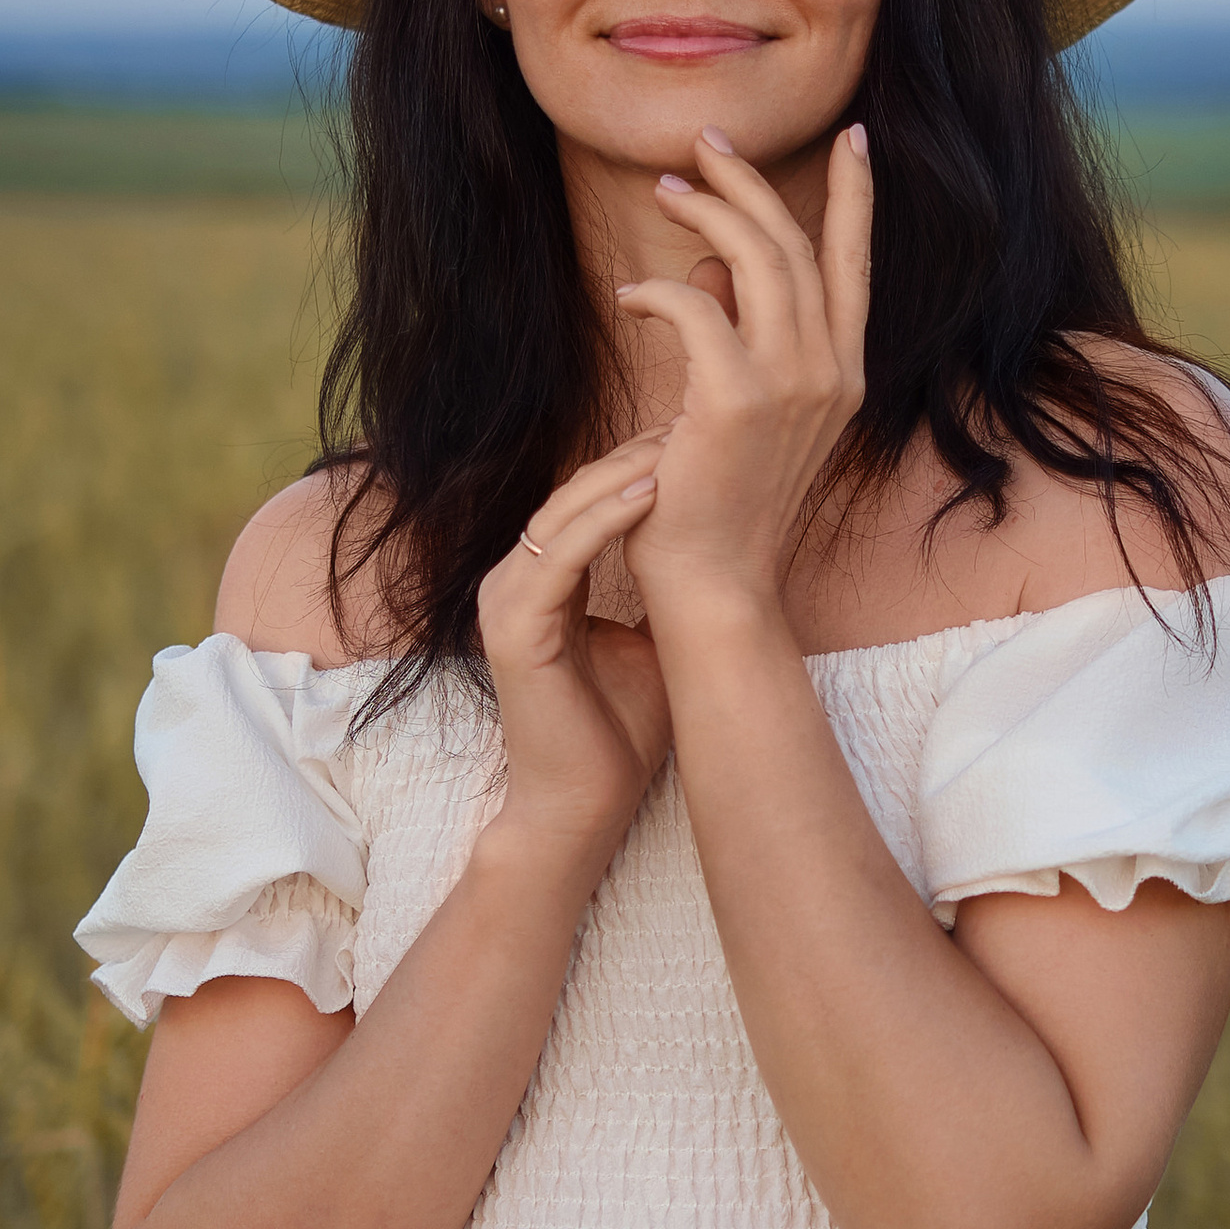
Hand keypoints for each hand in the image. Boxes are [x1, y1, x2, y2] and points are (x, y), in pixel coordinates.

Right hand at [475, 437, 674, 880]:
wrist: (584, 808)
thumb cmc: (620, 734)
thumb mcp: (652, 641)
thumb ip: (665, 592)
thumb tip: (723, 549)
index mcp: (544, 583)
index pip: (588, 502)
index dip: (640, 467)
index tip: (699, 438)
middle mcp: (515, 583)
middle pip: (573, 495)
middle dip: (634, 455)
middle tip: (693, 420)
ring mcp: (506, 604)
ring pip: (563, 515)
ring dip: (622, 476)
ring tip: (680, 442)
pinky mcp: (513, 630)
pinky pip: (558, 556)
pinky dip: (604, 520)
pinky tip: (652, 492)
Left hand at [614, 124, 871, 630]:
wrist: (714, 581)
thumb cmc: (717, 496)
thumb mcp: (738, 402)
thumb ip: (736, 328)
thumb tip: (710, 260)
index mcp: (843, 373)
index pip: (855, 266)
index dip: (855, 197)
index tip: (854, 138)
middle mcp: (831, 372)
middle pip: (797, 245)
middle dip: (750, 182)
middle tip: (705, 143)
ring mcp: (792, 385)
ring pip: (757, 258)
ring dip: (708, 210)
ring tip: (667, 189)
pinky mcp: (737, 400)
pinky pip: (697, 307)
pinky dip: (659, 290)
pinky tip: (629, 296)